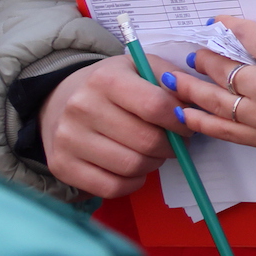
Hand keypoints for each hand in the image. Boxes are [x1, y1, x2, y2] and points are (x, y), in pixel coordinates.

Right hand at [37, 52, 181, 197]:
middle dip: (171, 146)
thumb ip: (171, 80)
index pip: (156, 106)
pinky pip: (111, 187)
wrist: (61, 99)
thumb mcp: (141, 67)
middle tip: (174, 143)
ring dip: (153, 164)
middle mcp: (81, 107)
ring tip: (153, 153)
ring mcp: (68, 139)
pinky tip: (135, 170)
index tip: (187, 125)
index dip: (181, 121)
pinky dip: (133, 183)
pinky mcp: (61, 166)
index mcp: (105, 79)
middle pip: (146, 141)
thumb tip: (194, 103)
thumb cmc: (113, 85)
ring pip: (131, 166)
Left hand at [160, 16, 255, 164]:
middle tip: (191, 54)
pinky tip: (185, 113)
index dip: (224, 26)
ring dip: (188, 88)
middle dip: (201, 57)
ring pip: (213, 100)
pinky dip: (200, 121)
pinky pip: (224, 130)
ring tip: (173, 80)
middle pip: (218, 67)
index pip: (239, 33)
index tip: (217, 23)